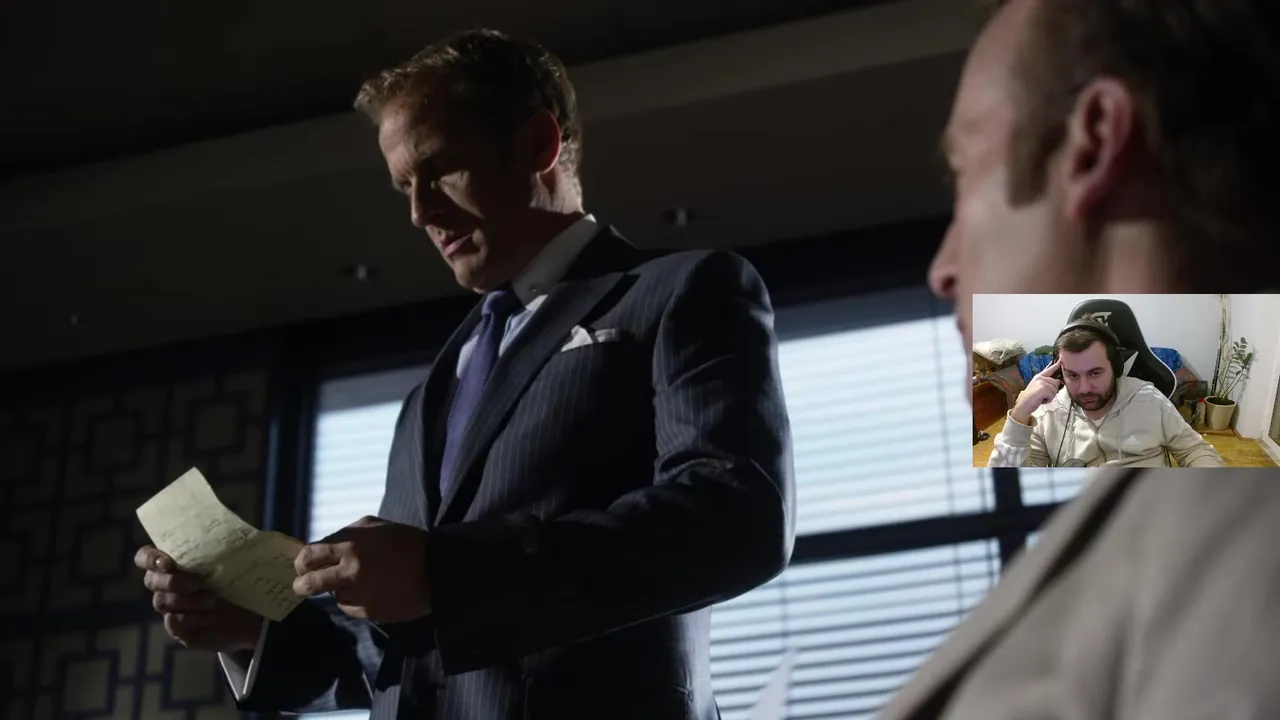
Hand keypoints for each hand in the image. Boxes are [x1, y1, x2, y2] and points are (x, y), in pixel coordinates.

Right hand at [135, 546, 261, 651]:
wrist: (251, 614)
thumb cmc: (237, 581)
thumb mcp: (233, 561)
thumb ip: (223, 546)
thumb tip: (233, 532)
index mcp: (174, 564)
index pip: (145, 557)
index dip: (149, 559)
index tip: (167, 562)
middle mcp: (166, 586)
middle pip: (150, 580)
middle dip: (174, 581)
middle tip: (199, 582)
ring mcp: (170, 608)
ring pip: (162, 602)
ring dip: (188, 600)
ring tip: (213, 600)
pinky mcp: (179, 630)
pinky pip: (173, 623)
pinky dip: (193, 618)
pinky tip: (212, 616)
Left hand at [293, 516, 430, 622]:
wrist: (437, 570)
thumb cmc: (405, 541)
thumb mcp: (374, 526)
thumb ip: (345, 535)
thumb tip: (320, 549)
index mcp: (350, 545)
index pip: (309, 556)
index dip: (301, 562)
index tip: (302, 566)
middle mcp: (351, 572)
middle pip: (310, 583)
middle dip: (302, 585)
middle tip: (302, 585)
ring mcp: (360, 594)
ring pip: (333, 596)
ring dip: (339, 590)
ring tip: (359, 582)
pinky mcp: (370, 612)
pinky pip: (351, 607)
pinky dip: (356, 601)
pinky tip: (372, 591)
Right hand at [1011, 359, 1062, 424]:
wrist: (1023, 406)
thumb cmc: (1031, 398)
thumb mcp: (1038, 388)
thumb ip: (1047, 383)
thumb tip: (1058, 382)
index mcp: (1039, 376)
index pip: (1049, 369)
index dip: (1056, 365)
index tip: (1061, 360)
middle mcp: (1040, 378)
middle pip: (1055, 383)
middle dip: (1052, 391)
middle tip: (1043, 395)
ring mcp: (1041, 382)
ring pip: (1055, 389)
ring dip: (1050, 396)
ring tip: (1042, 398)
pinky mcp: (1042, 389)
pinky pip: (1052, 395)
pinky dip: (1048, 399)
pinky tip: (1042, 400)